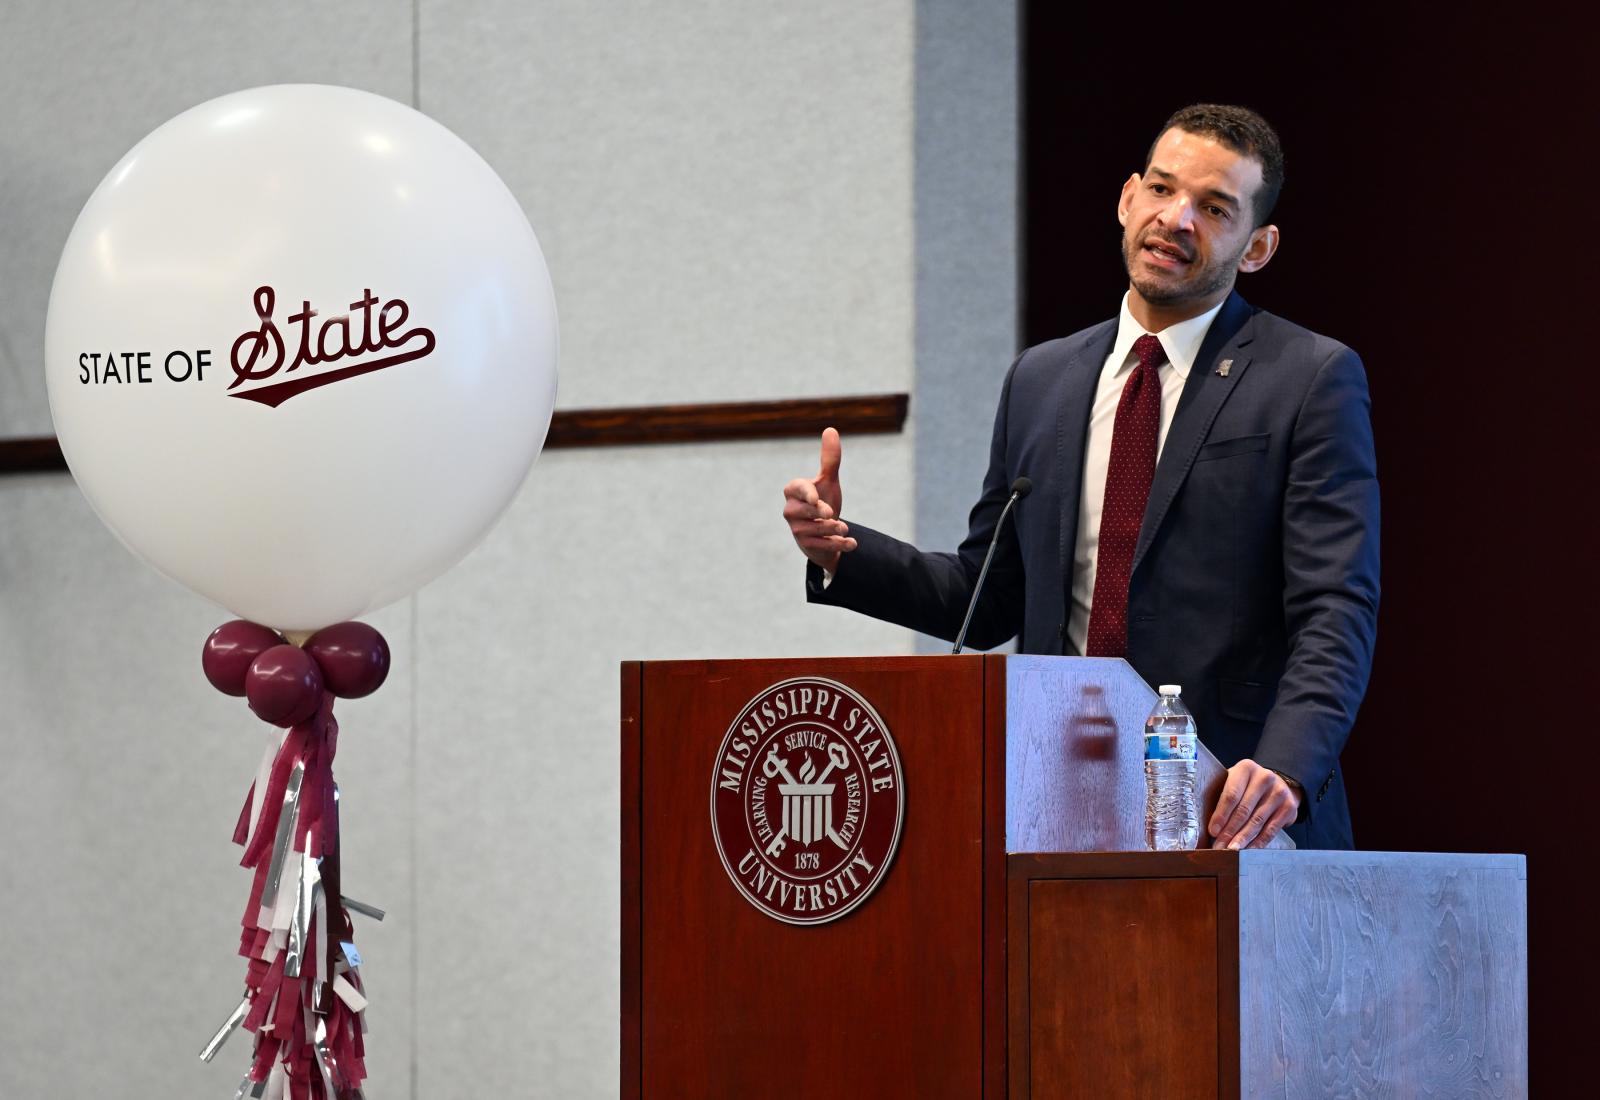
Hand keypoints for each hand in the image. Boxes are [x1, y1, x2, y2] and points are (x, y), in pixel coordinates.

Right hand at [782, 427, 856, 571]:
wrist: (824, 532)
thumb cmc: (823, 500)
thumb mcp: (828, 480)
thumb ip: (830, 459)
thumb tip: (831, 430)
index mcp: (793, 491)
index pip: (796, 488)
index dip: (806, 493)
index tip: (816, 499)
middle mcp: (790, 510)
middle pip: (807, 510)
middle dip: (822, 513)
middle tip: (833, 514)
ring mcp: (797, 530)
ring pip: (816, 529)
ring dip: (834, 529)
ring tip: (844, 528)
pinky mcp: (807, 546)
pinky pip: (824, 546)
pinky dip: (840, 545)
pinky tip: (852, 543)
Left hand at [1208, 758, 1301, 849]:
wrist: (1277, 784)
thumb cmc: (1247, 786)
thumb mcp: (1234, 782)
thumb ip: (1221, 796)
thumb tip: (1209, 826)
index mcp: (1246, 768)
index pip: (1231, 795)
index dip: (1221, 815)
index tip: (1212, 831)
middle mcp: (1265, 778)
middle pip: (1244, 810)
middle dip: (1229, 831)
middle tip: (1219, 846)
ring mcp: (1279, 792)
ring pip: (1257, 821)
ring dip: (1243, 839)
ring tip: (1231, 850)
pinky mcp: (1289, 807)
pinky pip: (1271, 829)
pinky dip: (1258, 842)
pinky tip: (1248, 850)